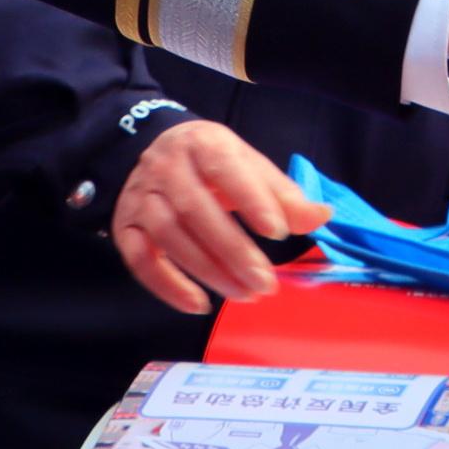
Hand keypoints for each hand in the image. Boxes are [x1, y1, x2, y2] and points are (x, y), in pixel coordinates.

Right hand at [110, 121, 331, 318]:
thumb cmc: (213, 163)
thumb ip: (283, 194)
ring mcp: (141, 198)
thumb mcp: (249, 165)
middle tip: (265, 283)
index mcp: (203, 144)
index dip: (251, 200)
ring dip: (208, 271)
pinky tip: (197, 304)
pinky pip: (139, 261)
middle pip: (196, 210)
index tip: (278, 232)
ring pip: (169, 236)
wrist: (156, 149)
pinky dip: (166, 286)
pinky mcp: (125, 228)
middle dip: (233, 250)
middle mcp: (166, 168)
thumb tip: (323, 216)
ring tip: (244, 294)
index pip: (226, 168)